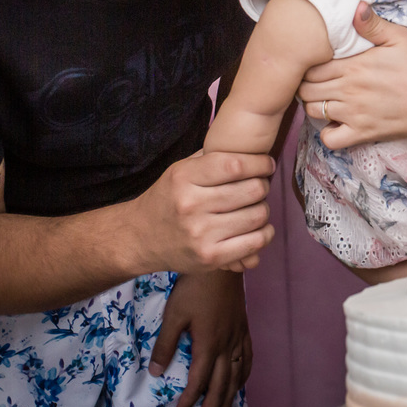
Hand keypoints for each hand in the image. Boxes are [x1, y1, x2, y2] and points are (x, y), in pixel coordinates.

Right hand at [131, 150, 276, 273]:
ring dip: (264, 210)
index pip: (235, 165)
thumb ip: (211, 157)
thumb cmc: (168, 199)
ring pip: (257, 216)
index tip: (267, 164)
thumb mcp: (180, 170)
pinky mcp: (210, 257)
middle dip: (263, 186)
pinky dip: (265, 235)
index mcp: (184, 177)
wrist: (138, 238)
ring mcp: (201, 233)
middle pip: (252, 190)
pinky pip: (254, 243)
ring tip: (257, 208)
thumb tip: (252, 148)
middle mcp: (191, 204)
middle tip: (260, 187)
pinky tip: (260, 229)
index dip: (259, 163)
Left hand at [150, 271, 251, 406]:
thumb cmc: (195, 287)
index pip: (198, 382)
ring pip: (237, 376)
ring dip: (230, 399)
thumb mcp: (174, 314)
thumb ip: (166, 345)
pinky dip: (245, 375)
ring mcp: (238, 336)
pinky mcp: (244, 327)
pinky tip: (241, 382)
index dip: (188, 403)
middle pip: (220, 386)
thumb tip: (157, 373)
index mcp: (208, 344)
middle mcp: (226, 345)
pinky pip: (248, 357)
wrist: (221, 264)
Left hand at [299, 2, 406, 149]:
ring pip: (313, 112)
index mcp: (353, 67)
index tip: (318, 64)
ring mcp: (353, 114)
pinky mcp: (361, 133)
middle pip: (306, 90)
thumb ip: (373, 24)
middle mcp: (347, 91)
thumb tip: (356, 7)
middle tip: (317, 82)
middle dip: (307, 85)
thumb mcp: (401, 38)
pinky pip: (330, 140)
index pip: (311, 68)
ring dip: (314, 105)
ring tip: (325, 99)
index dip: (309, 66)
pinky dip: (327, 134)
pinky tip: (336, 124)